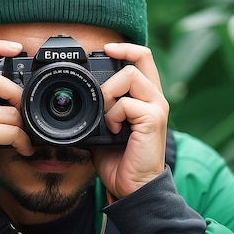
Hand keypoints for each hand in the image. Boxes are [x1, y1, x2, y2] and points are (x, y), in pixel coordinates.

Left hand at [92, 43, 168, 198]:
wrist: (132, 186)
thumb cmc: (119, 160)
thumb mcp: (104, 127)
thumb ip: (99, 109)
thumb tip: (77, 99)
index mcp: (145, 97)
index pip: (143, 57)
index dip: (125, 47)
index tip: (105, 49)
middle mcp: (155, 98)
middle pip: (138, 60)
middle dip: (111, 71)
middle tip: (101, 97)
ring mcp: (157, 107)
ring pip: (130, 76)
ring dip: (109, 94)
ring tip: (105, 117)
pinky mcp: (153, 119)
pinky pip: (126, 103)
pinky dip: (112, 115)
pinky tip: (112, 131)